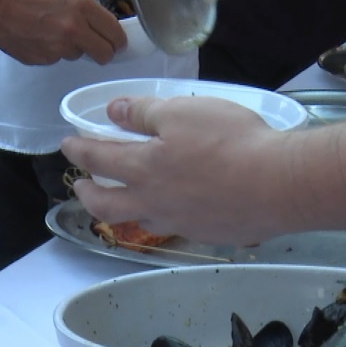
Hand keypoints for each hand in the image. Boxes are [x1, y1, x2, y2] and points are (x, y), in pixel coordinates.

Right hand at [0, 0, 125, 65]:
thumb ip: (81, 3)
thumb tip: (95, 17)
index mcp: (80, 7)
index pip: (115, 33)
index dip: (119, 39)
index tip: (118, 41)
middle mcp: (73, 30)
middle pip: (105, 54)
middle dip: (105, 51)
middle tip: (98, 46)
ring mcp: (58, 48)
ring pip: (78, 55)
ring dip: (73, 47)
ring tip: (53, 30)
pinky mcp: (43, 60)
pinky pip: (57, 58)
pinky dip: (52, 50)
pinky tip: (39, 35)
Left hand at [60, 96, 295, 245]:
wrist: (278, 185)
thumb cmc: (229, 141)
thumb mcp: (183, 112)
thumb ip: (144, 113)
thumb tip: (114, 113)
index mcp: (142, 169)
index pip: (98, 159)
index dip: (78, 150)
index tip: (67, 145)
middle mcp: (153, 203)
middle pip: (106, 205)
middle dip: (87, 194)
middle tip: (81, 185)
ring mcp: (180, 224)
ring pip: (139, 220)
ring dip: (123, 209)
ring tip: (124, 199)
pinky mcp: (206, 234)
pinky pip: (173, 227)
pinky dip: (162, 216)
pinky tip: (172, 209)